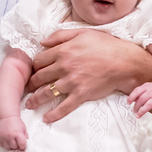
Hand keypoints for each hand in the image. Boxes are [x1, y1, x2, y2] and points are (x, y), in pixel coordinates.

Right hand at [0, 116, 27, 150]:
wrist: (7, 117)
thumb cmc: (16, 122)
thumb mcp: (24, 129)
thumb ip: (25, 137)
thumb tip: (26, 145)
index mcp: (18, 133)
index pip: (22, 145)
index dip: (23, 147)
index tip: (23, 147)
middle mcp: (10, 136)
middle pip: (15, 147)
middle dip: (17, 146)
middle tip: (17, 142)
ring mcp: (3, 137)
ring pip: (8, 148)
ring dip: (11, 147)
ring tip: (12, 141)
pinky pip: (2, 146)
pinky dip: (5, 145)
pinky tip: (7, 141)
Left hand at [23, 29, 151, 123]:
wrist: (124, 62)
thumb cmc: (105, 45)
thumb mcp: (82, 33)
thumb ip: (60, 35)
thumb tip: (42, 42)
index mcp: (63, 51)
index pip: (39, 60)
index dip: (34, 66)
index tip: (33, 70)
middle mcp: (64, 66)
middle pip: (40, 77)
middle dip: (31, 83)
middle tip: (27, 88)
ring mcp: (72, 82)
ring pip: (47, 92)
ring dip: (36, 99)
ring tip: (29, 104)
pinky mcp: (81, 94)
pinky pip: (64, 107)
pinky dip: (54, 114)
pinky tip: (46, 118)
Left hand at [127, 81, 151, 119]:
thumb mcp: (144, 87)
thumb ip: (138, 93)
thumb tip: (130, 100)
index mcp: (146, 87)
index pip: (137, 91)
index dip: (131, 97)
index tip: (128, 103)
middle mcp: (151, 92)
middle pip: (141, 99)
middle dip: (136, 106)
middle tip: (134, 110)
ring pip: (148, 105)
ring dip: (142, 111)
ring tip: (137, 116)